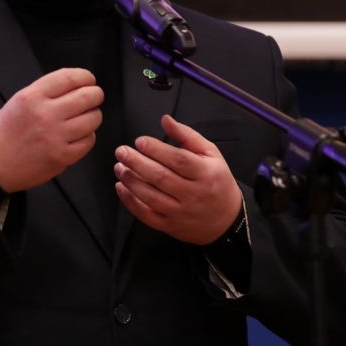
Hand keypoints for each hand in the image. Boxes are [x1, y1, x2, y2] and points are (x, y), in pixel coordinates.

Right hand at [0, 68, 103, 192]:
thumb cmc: (8, 129)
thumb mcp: (20, 100)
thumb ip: (47, 90)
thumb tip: (79, 84)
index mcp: (33, 96)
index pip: (70, 78)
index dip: (86, 77)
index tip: (89, 80)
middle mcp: (46, 114)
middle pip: (88, 96)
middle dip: (95, 95)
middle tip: (93, 98)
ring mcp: (56, 136)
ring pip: (93, 118)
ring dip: (93, 116)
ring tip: (85, 118)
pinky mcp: (62, 156)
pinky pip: (89, 140)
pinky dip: (88, 136)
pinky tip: (79, 135)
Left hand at [114, 114, 241, 244]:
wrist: (225, 220)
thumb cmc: (216, 181)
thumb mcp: (211, 153)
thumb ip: (187, 135)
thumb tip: (165, 120)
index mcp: (205, 173)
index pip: (178, 161)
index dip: (157, 150)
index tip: (140, 141)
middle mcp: (193, 194)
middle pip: (161, 178)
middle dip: (137, 163)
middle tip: (121, 152)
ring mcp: (181, 212)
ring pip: (151, 197)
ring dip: (131, 181)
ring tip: (119, 167)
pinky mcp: (170, 226)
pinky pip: (147, 215)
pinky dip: (130, 202)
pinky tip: (121, 187)